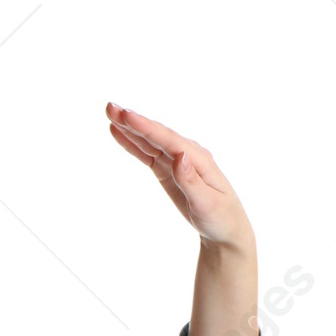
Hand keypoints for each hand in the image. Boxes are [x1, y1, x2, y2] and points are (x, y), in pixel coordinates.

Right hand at [105, 103, 253, 250]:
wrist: (225, 229)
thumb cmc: (220, 218)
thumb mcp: (207, 204)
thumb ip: (191, 181)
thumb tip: (179, 156)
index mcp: (198, 159)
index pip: (169, 140)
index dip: (147, 128)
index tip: (128, 116)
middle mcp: (186, 154)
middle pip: (156, 135)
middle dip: (134, 121)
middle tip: (111, 106)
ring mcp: (176, 160)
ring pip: (149, 141)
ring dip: (129, 128)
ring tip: (110, 112)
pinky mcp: (167, 170)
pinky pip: (147, 154)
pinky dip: (132, 144)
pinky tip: (118, 132)